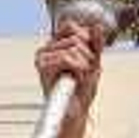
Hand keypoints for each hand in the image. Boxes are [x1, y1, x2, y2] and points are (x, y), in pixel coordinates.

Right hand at [36, 19, 104, 137]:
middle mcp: (46, 49)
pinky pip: (67, 58)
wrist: (75, 111)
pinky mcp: (42, 66)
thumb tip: (97, 26)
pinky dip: (78, 70)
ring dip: (84, 66)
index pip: (71, 26)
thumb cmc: (81, 90)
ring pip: (74, 47)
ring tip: (77, 78)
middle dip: (88, 57)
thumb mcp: (94, 62)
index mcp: (55, 45)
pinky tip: (73, 80)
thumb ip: (96, 43)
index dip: (86, 41)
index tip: (87, 59)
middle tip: (82, 73)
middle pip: (77, 37)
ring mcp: (42, 57)